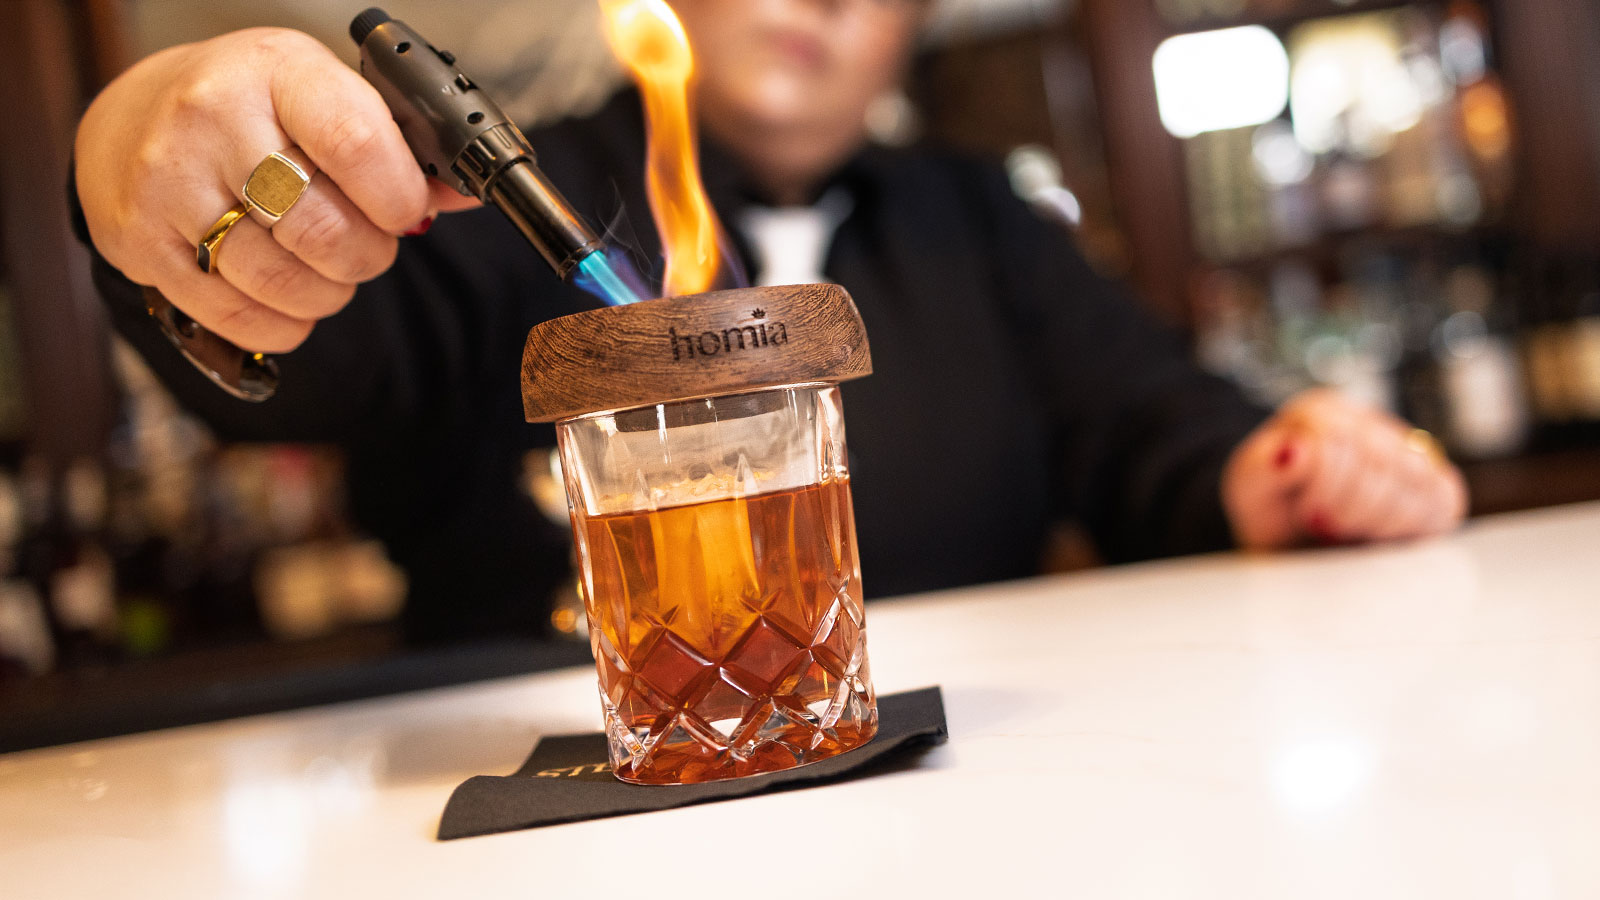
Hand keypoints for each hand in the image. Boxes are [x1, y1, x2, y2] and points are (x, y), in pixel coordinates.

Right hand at [74, 28, 477, 352]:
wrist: (135, 119)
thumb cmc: (251, 108)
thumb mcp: (325, 96)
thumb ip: (397, 145)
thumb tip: (465, 193)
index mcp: (276, 72)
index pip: (357, 144)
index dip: (398, 197)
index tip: (404, 210)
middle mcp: (212, 119)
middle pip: (324, 230)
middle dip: (367, 256)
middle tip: (365, 246)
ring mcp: (169, 182)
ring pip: (283, 281)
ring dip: (328, 293)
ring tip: (325, 269)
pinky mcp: (140, 241)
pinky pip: (238, 315)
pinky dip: (283, 322)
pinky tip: (286, 297)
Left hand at [1222, 388, 1467, 549]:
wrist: (1298, 549)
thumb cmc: (1274, 516)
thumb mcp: (1249, 491)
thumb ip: (1261, 467)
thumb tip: (1295, 449)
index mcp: (1317, 412)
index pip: (1335, 437)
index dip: (1322, 486)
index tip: (1305, 509)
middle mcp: (1366, 421)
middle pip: (1379, 457)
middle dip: (1348, 507)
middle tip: (1327, 525)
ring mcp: (1407, 451)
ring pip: (1415, 478)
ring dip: (1377, 519)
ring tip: (1350, 528)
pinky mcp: (1437, 485)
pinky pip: (1441, 501)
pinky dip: (1409, 526)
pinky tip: (1380, 532)